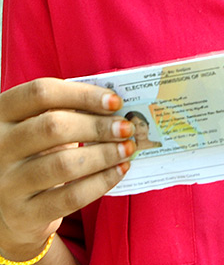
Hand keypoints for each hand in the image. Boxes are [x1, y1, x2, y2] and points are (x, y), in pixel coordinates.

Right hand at [0, 79, 133, 260]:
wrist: (10, 210)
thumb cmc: (35, 153)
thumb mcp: (39, 125)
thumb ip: (67, 110)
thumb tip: (114, 104)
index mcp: (3, 114)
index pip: (41, 93)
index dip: (82, 94)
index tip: (114, 101)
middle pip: (52, 127)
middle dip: (97, 126)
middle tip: (125, 128)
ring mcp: (7, 183)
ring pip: (62, 164)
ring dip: (103, 154)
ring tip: (127, 149)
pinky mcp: (23, 214)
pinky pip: (69, 197)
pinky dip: (101, 182)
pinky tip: (119, 171)